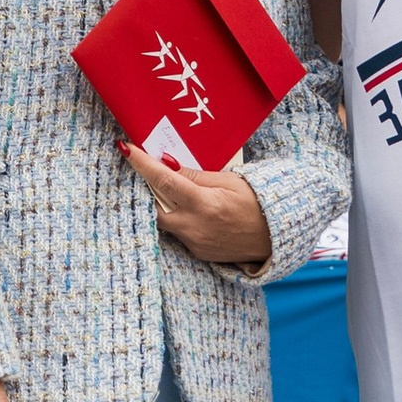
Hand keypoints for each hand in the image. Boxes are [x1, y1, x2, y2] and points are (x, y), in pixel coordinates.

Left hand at [124, 145, 271, 266]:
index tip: (125, 148)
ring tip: (173, 191)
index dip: (141, 163)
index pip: (164, 181)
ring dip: (163, 205)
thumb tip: (166, 164)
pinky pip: (177, 233)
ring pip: (164, 222)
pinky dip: (178, 219)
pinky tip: (191, 211)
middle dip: (146, 189)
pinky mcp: (197, 253)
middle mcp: (195, 227)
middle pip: (153, 207)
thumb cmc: (256, 202)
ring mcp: (195, 243)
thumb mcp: (229, 180)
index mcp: (205, 204)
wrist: (275, 237)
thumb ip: (195, 175)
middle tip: (144, 171)